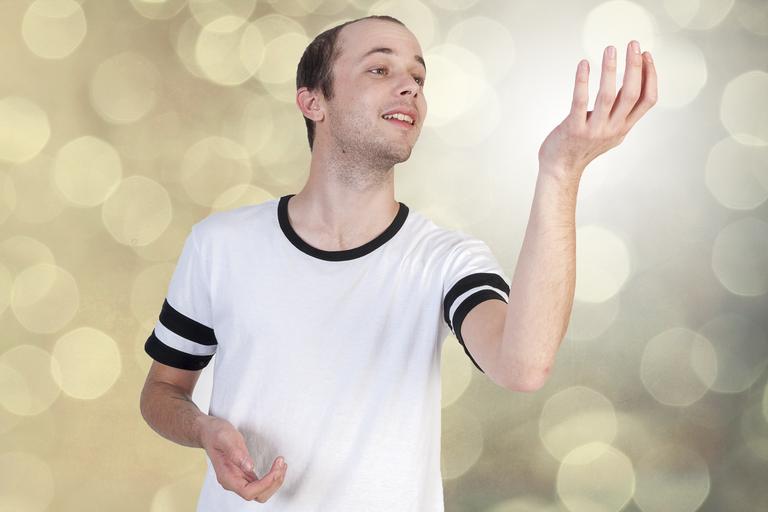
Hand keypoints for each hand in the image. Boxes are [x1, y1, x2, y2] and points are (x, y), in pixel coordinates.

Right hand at [200, 416, 287, 502]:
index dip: (264, 485)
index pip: (248, 492)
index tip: (275, 470)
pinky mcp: (244, 474)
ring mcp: (239, 479)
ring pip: (261, 492)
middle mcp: (233, 482)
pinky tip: (278, 466)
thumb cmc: (215, 434)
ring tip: (282, 464)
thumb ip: (236, 453)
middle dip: (272, 483)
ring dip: (275, 481)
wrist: (209, 432)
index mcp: (226, 477)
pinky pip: (261, 483)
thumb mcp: (225, 438)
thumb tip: (249, 467)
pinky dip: (272, 477)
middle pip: (257, 495)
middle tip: (281, 463)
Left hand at [538, 40, 657, 179]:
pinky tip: (584, 64)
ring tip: (610, 49)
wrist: (560, 169)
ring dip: (611, 70)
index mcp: (624, 127)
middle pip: (632, 93)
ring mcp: (594, 130)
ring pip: (608, 96)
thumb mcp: (609, 132)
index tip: (646, 55)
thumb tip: (631, 83)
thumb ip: (620, 113)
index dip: (650, 76)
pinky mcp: (574, 129)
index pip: (648, 100)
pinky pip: (580, 101)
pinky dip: (582, 81)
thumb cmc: (582, 147)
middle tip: (633, 44)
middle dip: (635, 66)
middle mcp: (613, 129)